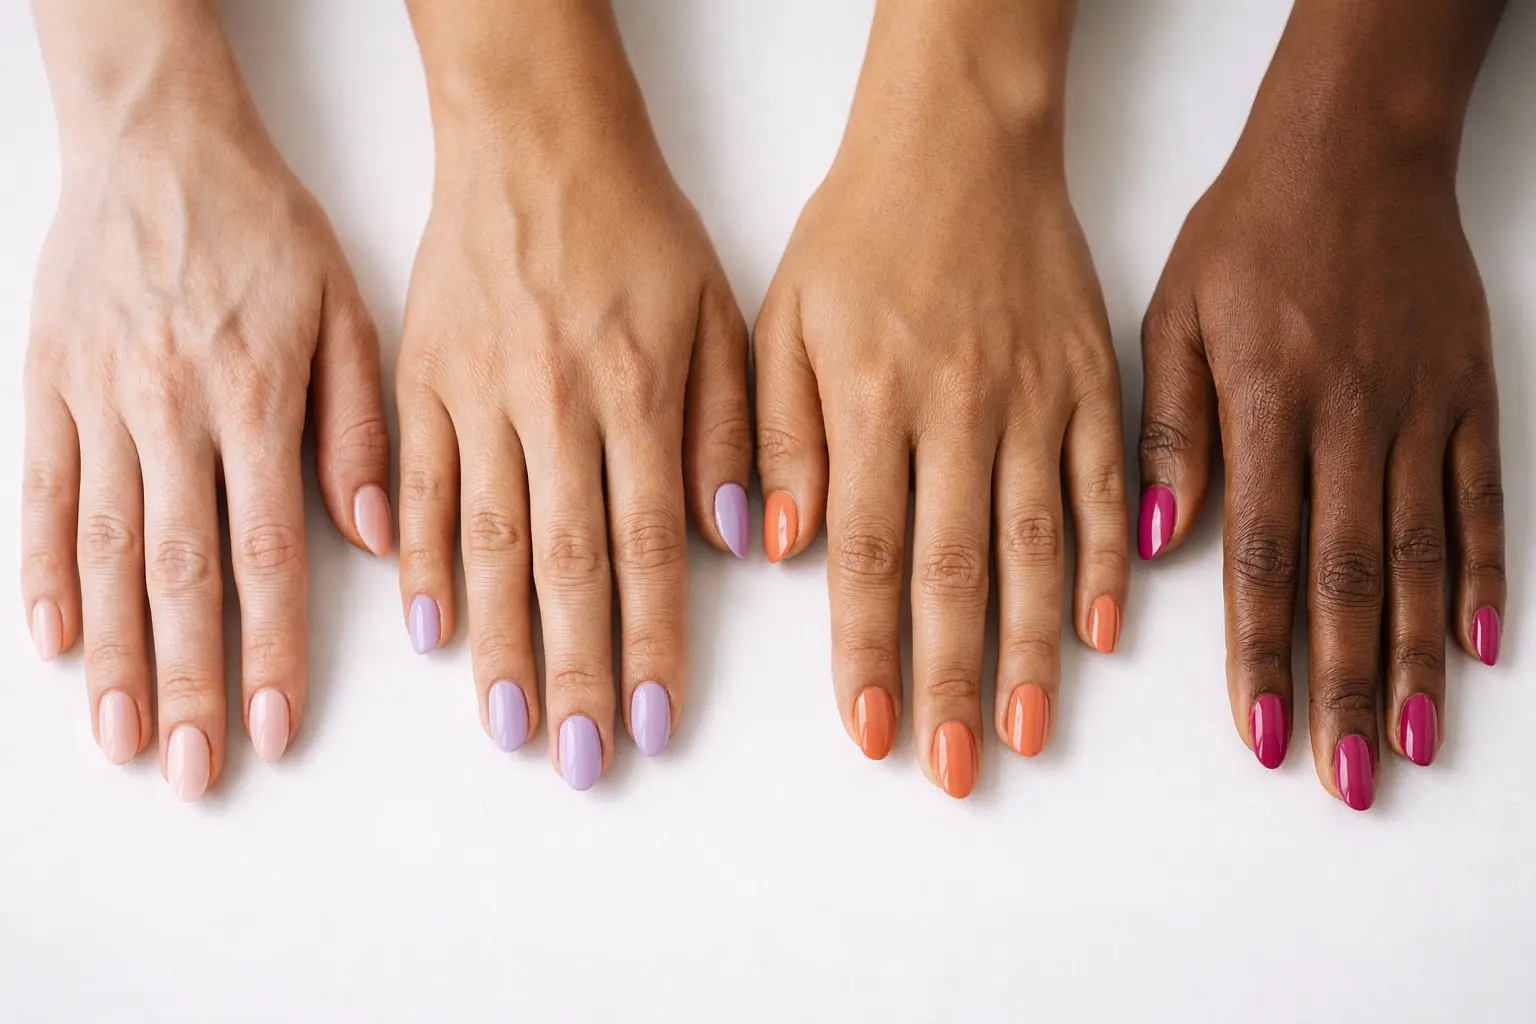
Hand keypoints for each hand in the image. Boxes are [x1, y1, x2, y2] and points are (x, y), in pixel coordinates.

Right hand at [24, 10, 390, 798]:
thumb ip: (361, 427)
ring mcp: (97, 402)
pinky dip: (43, 570)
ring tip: (116, 739)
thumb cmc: (266, 233)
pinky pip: (38, 493)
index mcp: (255, 401)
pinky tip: (52, 642)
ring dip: (112, 653)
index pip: (265, 556)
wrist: (157, 143)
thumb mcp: (347, 312)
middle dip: (184, 683)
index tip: (270, 731)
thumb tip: (372, 536)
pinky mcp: (45, 387)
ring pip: (105, 550)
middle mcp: (170, 412)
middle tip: (186, 770)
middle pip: (179, 575)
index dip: (269, 653)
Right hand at [398, 1, 750, 788]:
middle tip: (582, 759)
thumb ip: (731, 426)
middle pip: (565, 567)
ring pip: (488, 543)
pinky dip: (423, 565)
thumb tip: (735, 536)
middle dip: (577, 674)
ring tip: (509, 727)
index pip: (647, 547)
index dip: (652, 643)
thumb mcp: (717, 311)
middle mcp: (554, 406)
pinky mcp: (419, 383)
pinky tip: (432, 633)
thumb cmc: (638, 229)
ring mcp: (476, 397)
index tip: (656, 723)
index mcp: (635, 393)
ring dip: (500, 645)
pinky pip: (417, 489)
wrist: (532, 142)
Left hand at [755, 1, 1126, 797]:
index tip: (873, 732)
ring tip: (1029, 732)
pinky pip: (1108, 485)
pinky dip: (1107, 563)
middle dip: (953, 679)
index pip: (865, 552)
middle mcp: (960, 410)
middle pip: (954, 570)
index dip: (869, 652)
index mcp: (872, 400)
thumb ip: (782, 434)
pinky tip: (1103, 633)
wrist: (963, 141)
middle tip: (956, 767)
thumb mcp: (784, 320)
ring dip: (1033, 649)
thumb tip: (784, 545)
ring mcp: (1038, 398)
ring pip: (1036, 546)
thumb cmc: (861, 233)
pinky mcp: (1097, 380)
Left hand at [1139, 1, 1506, 808]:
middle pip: (1349, 580)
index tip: (1264, 734)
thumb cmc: (1246, 234)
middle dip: (1345, 687)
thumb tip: (1161, 543)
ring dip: (1416, 657)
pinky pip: (1482, 499)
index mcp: (1265, 409)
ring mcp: (1420, 412)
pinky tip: (1483, 648)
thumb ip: (1168, 434)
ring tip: (1412, 744)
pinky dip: (1483, 576)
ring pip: (1419, 557)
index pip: (1263, 557)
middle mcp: (1349, 421)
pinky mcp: (1470, 395)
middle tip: (1344, 777)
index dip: (1265, 654)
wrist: (1354, 147)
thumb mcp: (1171, 317)